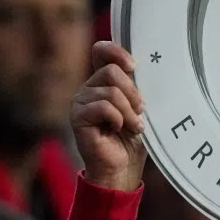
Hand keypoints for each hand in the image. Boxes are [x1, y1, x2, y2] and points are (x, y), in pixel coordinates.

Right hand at [73, 41, 146, 190]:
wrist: (123, 168)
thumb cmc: (132, 139)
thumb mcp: (137, 106)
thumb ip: (134, 85)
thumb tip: (141, 65)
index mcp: (101, 82)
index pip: (101, 51)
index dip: (116, 52)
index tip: (134, 67)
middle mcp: (88, 88)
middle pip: (111, 71)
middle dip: (132, 92)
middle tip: (140, 111)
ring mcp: (80, 102)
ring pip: (110, 92)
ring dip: (129, 111)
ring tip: (134, 126)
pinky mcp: (77, 117)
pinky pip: (103, 107)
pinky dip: (118, 119)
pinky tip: (119, 129)